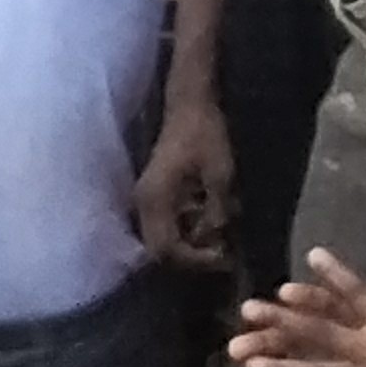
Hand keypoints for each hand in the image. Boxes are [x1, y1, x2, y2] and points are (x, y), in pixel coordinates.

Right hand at [135, 93, 235, 268]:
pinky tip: (205, 224)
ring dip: (187, 246)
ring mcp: (145, 200)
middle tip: (221, 255)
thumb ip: (216, 210)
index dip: (193, 260)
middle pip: (157, 249)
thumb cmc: (204, 135)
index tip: (222, 259)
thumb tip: (217, 238)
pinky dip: (184, 232)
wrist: (189, 106)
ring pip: (159, 239)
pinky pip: (163, 225)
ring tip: (216, 241)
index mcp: (155, 200)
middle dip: (189, 257)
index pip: (165, 248)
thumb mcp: (219, 174)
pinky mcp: (153, 195)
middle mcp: (143, 204)